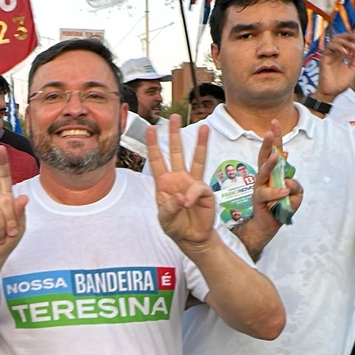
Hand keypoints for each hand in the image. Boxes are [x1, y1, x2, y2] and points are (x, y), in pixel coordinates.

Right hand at [0, 146, 27, 268]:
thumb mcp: (19, 228)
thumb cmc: (5, 242)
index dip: (2, 163)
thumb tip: (22, 197)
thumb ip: (20, 213)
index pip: (3, 179)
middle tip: (7, 234)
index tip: (1, 147)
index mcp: (3, 200)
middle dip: (10, 221)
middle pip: (4, 202)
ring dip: (0, 231)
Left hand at [146, 115, 216, 246]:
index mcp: (164, 183)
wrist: (191, 238)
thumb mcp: (165, 219)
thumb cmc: (175, 226)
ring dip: (200, 143)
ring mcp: (192, 183)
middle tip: (174, 117)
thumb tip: (181, 197)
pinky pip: (198, 187)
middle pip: (176, 152)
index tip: (150, 128)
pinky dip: (192, 195)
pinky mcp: (204, 191)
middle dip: (175, 134)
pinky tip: (188, 203)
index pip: (157, 160)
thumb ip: (169, 208)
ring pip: (196, 159)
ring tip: (204, 127)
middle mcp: (178, 178)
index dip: (153, 145)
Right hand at [251, 119, 303, 230]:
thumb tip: (288, 182)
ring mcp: (260, 186)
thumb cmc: (281, 206)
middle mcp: (265, 176)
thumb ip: (296, 187)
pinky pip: (267, 193)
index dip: (275, 138)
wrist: (269, 224)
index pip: (275, 151)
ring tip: (275, 157)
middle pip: (265, 157)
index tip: (274, 122)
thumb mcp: (296, 195)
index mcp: (275, 172)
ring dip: (269, 164)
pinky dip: (277, 192)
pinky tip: (285, 191)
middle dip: (267, 144)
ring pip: (263, 172)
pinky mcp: (258, 198)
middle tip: (268, 132)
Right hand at [315, 33, 354, 100]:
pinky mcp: (324, 58)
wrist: (332, 92)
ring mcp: (329, 55)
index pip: (347, 41)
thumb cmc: (340, 83)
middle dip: (350, 35)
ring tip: (353, 47)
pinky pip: (330, 48)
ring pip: (335, 41)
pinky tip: (345, 53)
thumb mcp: (353, 68)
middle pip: (340, 38)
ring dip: (345, 41)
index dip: (353, 35)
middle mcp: (335, 53)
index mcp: (342, 55)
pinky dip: (338, 48)